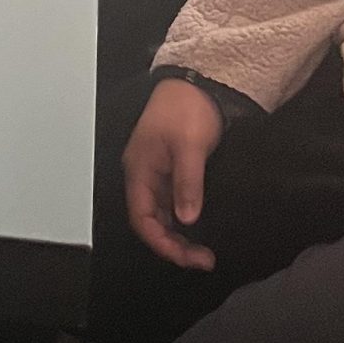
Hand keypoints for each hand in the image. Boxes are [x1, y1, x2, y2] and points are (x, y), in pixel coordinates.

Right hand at [122, 79, 224, 270]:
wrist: (198, 83)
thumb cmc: (186, 107)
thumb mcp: (190, 146)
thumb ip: (187, 183)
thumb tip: (187, 219)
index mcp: (140, 170)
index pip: (142, 219)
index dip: (162, 243)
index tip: (187, 258)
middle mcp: (145, 175)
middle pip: (151, 222)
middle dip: (174, 245)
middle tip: (203, 259)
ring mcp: (159, 173)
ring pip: (163, 215)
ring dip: (180, 235)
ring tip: (204, 251)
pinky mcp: (173, 170)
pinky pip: (174, 204)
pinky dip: (186, 220)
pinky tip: (201, 227)